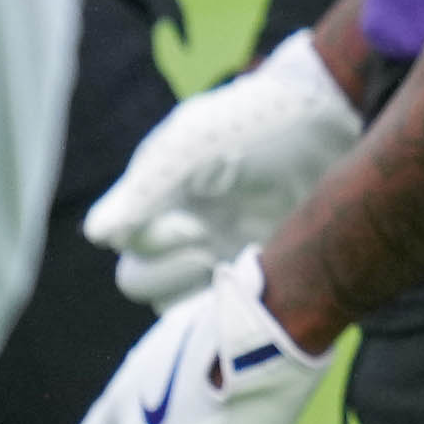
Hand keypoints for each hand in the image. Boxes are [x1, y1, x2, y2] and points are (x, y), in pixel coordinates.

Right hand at [81, 32, 365, 309]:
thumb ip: (144, 188)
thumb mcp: (193, 144)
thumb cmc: (253, 120)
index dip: (154, 246)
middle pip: (141, 281)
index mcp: (158, 196)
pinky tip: (265, 283)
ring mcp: (220, 247)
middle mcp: (181, 225)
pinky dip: (237, 306)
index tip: (196, 228)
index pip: (127, 247)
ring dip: (200, 298)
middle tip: (214, 254)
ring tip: (242, 272)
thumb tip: (95, 233)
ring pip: (180, 302)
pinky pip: (230, 307)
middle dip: (170, 277)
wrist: (327, 116)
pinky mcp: (259, 264)